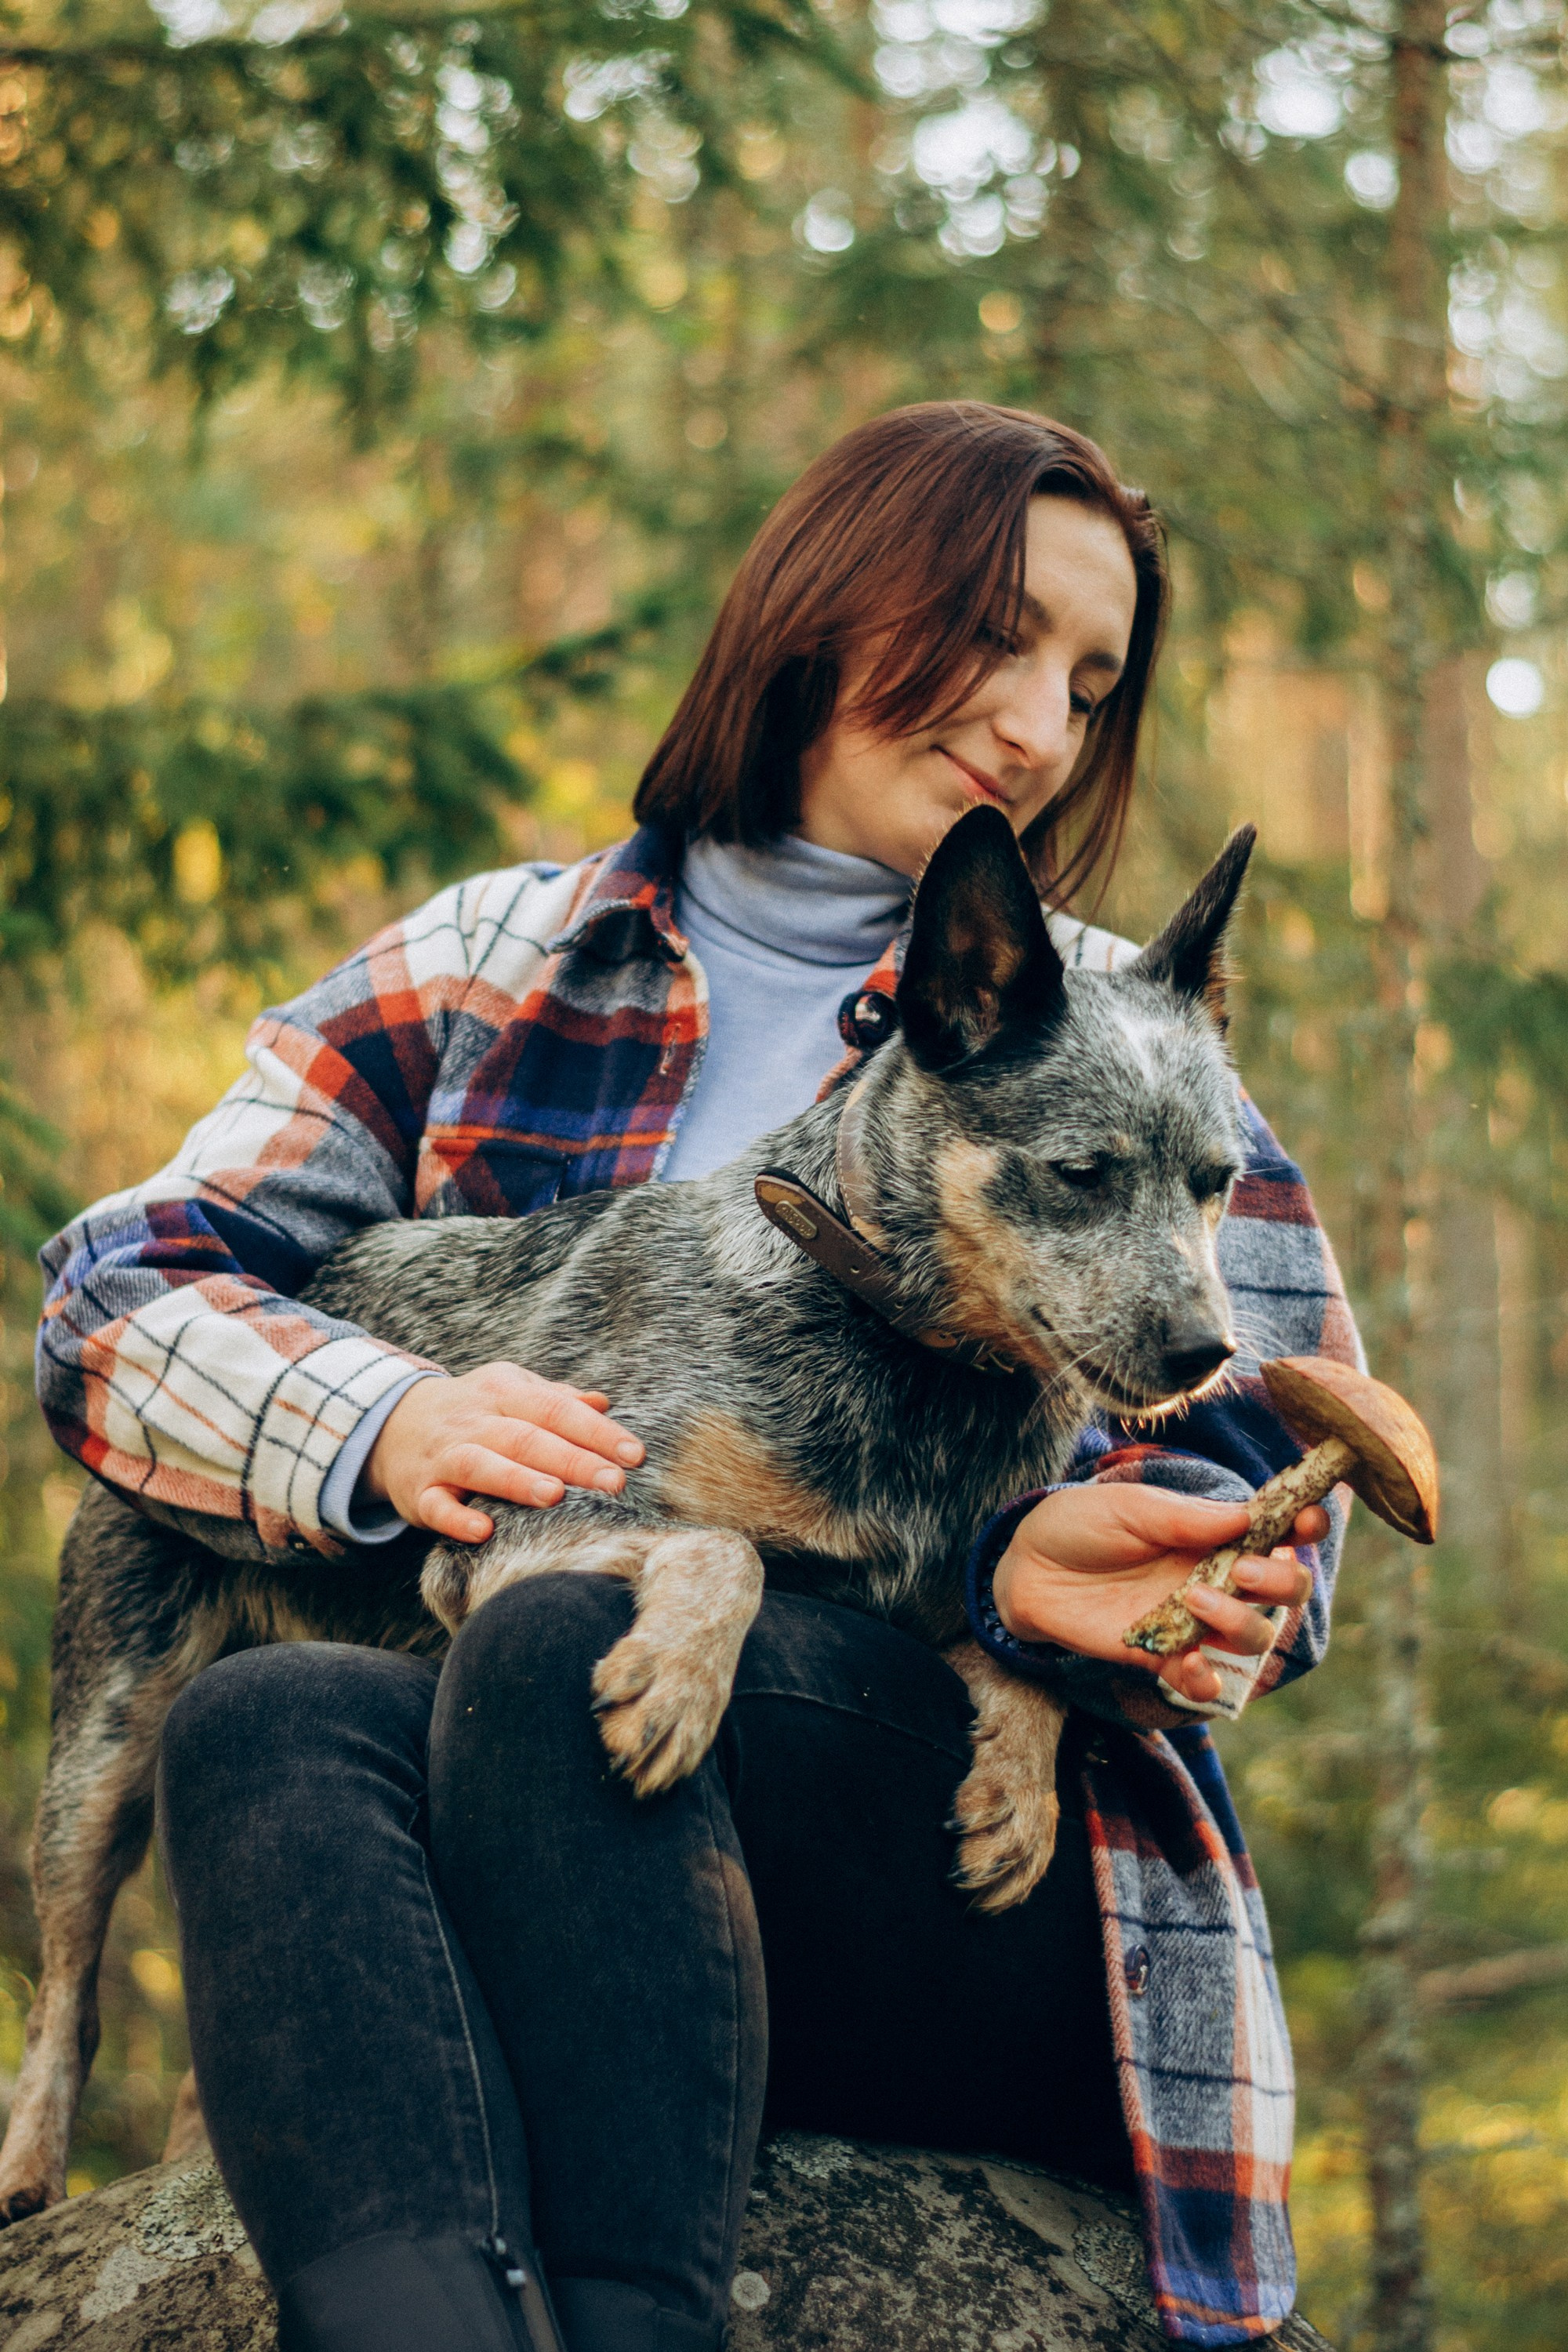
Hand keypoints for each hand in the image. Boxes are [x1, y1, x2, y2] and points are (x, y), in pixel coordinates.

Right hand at [366, 1364, 645, 1542]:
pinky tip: (483, 1531)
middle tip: (614, 1483)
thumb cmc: (474, 1412)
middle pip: (527, 1438)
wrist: (392, 1423)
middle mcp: (475, 1421)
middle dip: (572, 1460)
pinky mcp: (419, 1493)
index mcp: (505, 1392)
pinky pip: (436, 1506)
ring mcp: (444, 1457)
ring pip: (480, 1465)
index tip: (634, 1455)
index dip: (597, 1432)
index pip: (556, 1409)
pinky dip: (457, 1519)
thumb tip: (602, 1403)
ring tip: (555, 1496)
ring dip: (517, 1480)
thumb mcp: (512, 1393)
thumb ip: (556, 1400)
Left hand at [991, 1484, 1326, 1707]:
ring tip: (1194, 1602)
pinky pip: (1202, 1682)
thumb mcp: (1131, 1509)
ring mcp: (1193, 1621)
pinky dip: (1205, 1679)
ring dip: (1239, 1624)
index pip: (1280, 1534)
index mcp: (1216, 1534)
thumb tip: (1250, 1517)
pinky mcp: (1162, 1656)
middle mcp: (1216, 1578)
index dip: (1306, 1529)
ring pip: (1251, 1638)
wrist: (1026, 1565)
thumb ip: (1188, 1519)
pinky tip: (1187, 1665)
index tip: (1308, 1522)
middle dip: (1282, 1585)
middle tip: (1247, 1573)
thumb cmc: (1082, 1523)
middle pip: (1284, 1593)